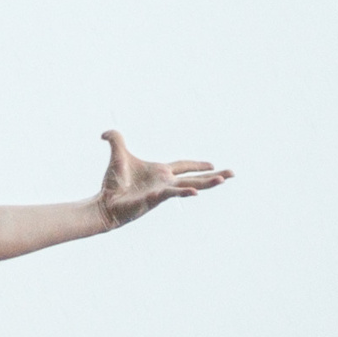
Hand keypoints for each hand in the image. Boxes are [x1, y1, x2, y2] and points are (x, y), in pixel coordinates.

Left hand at [96, 130, 230, 227]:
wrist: (105, 203)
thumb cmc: (114, 183)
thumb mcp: (117, 155)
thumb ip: (115, 139)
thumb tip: (105, 133)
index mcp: (161, 171)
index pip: (183, 166)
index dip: (197, 165)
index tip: (213, 164)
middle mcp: (165, 182)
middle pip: (194, 177)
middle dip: (214, 176)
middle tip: (233, 174)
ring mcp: (162, 191)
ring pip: (189, 186)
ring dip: (207, 184)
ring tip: (222, 180)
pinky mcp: (154, 199)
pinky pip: (171, 194)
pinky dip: (183, 192)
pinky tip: (194, 192)